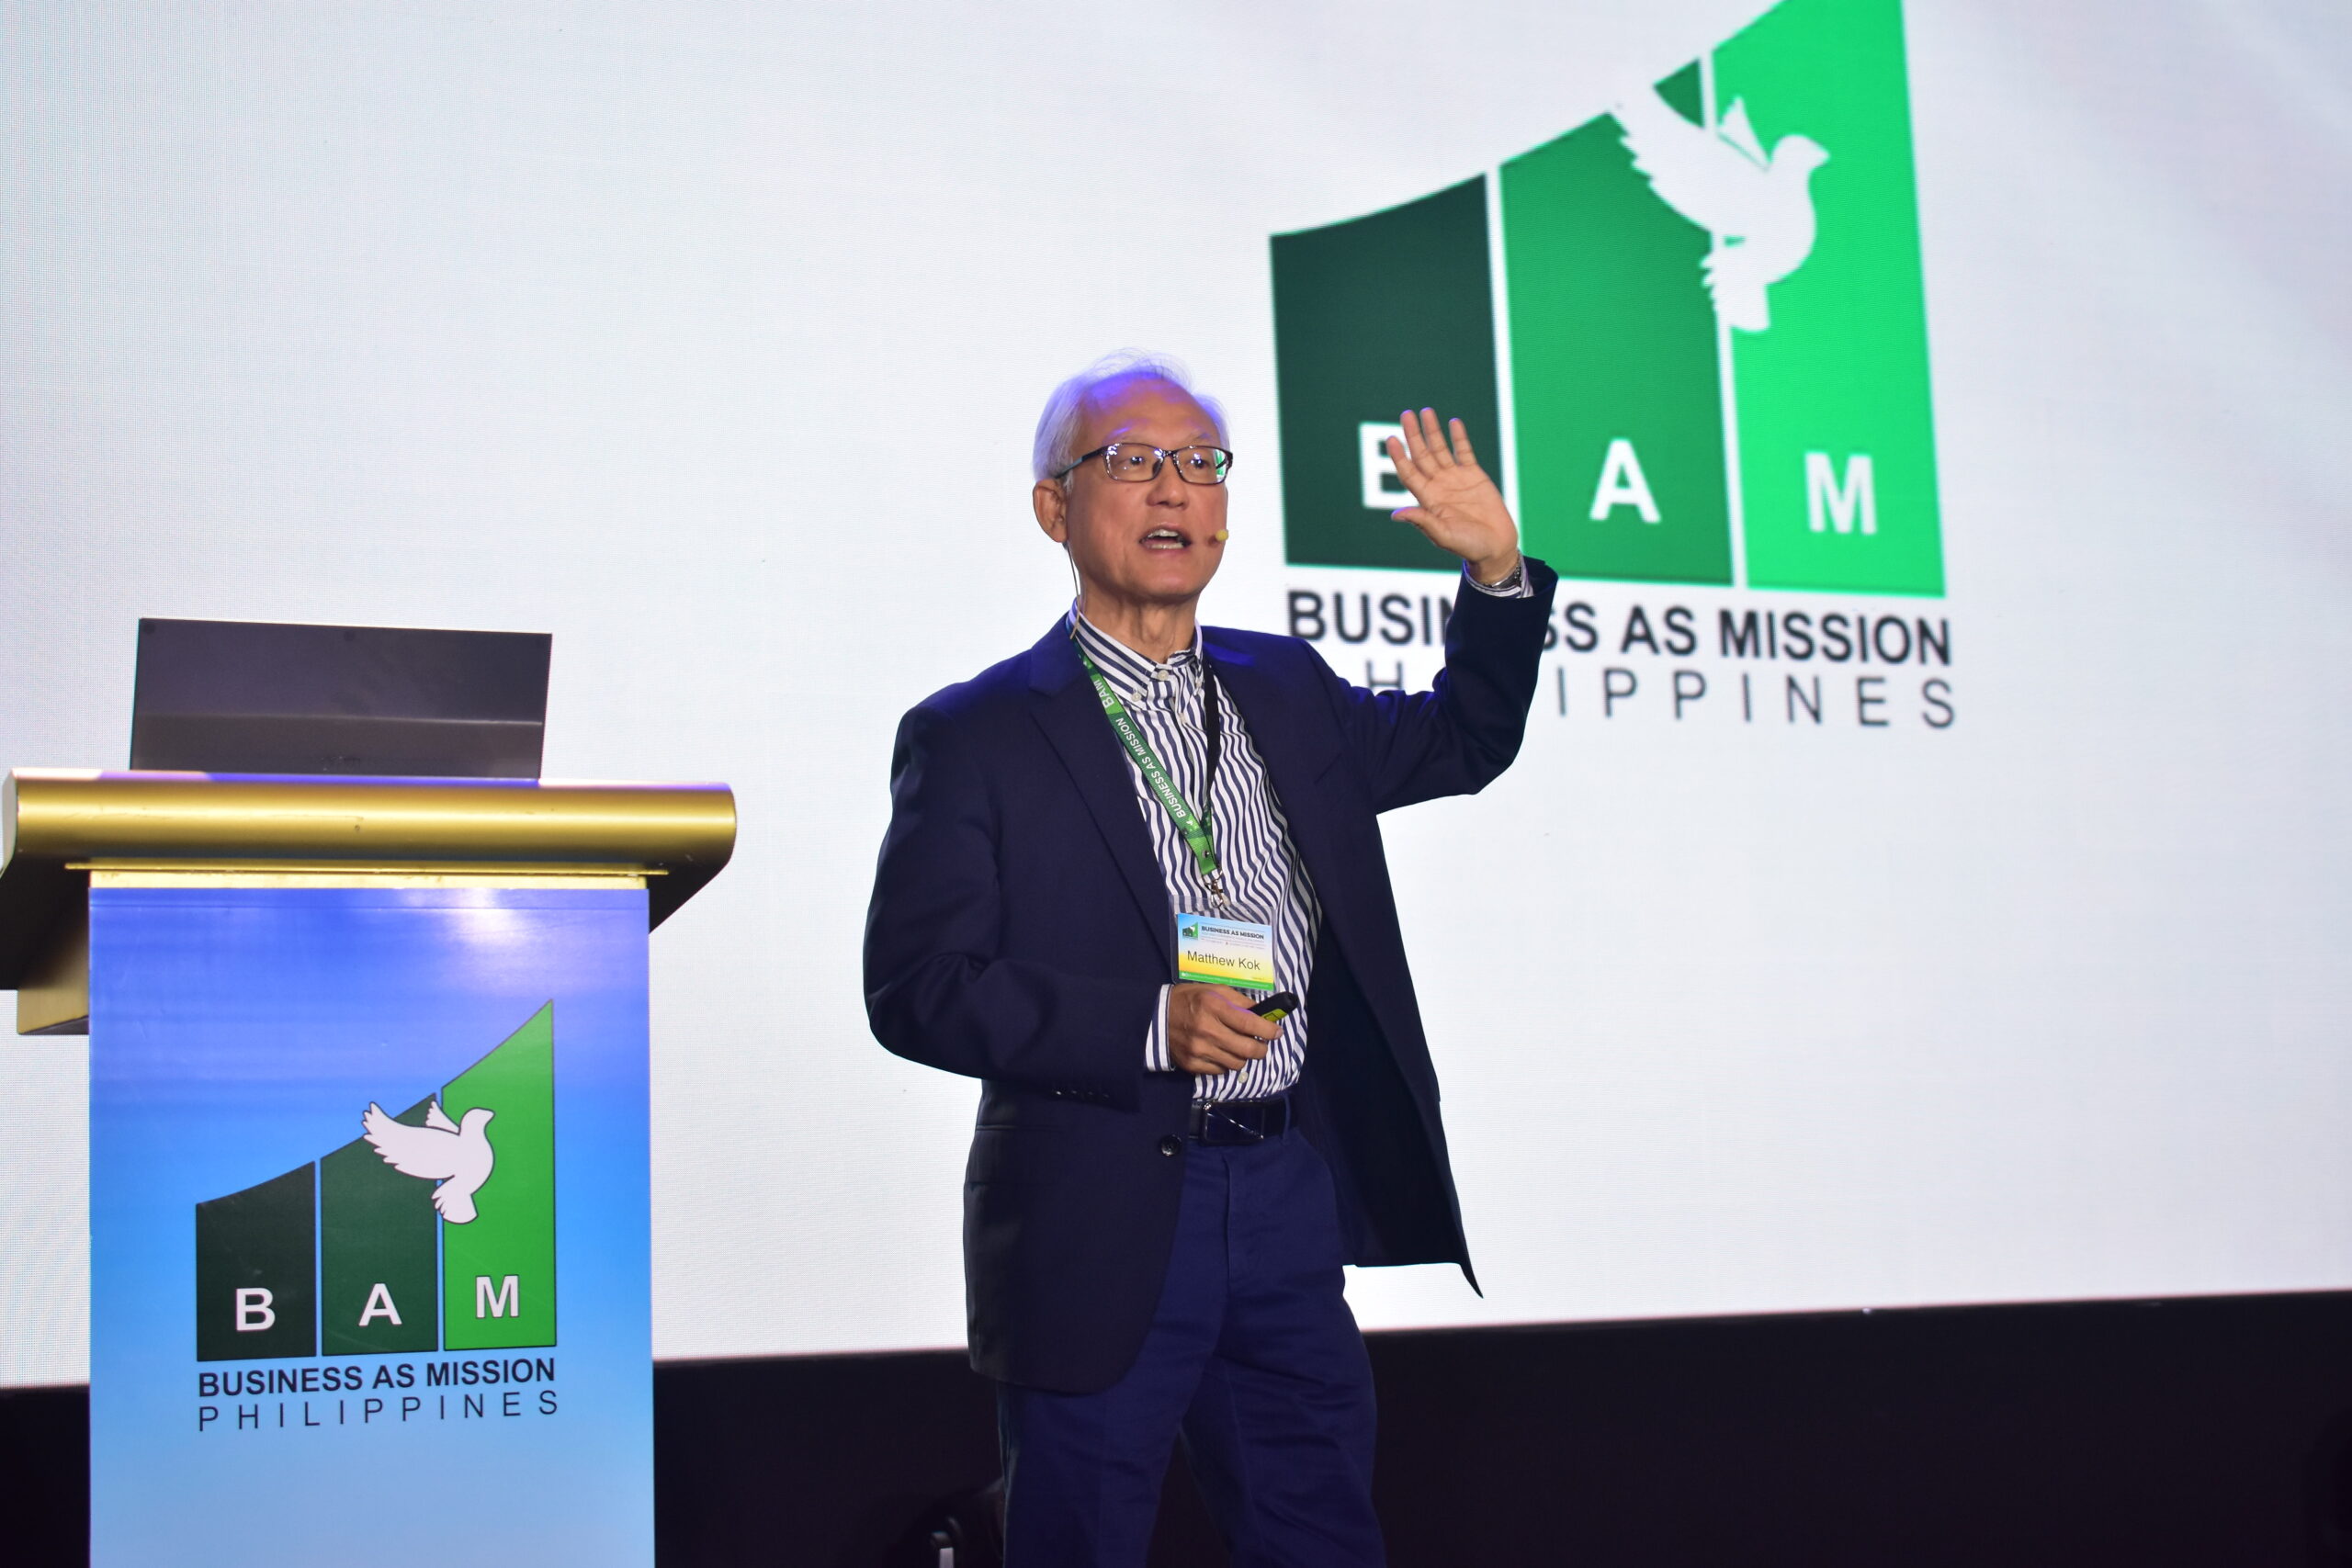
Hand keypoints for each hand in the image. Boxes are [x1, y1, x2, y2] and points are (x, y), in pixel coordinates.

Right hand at [1166, 984, 1277, 1075]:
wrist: (1155, 1018)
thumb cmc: (1188, 1000)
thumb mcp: (1213, 990)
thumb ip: (1238, 1001)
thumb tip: (1262, 1013)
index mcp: (1213, 1007)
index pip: (1250, 1024)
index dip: (1268, 1030)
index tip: (1277, 1032)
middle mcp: (1207, 1030)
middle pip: (1247, 1050)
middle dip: (1261, 1049)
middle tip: (1261, 1045)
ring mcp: (1199, 1050)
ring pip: (1236, 1064)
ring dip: (1243, 1057)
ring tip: (1238, 1047)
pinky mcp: (1192, 1065)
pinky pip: (1220, 1071)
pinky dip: (1225, 1064)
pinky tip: (1221, 1053)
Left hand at [1385, 407, 1520, 583]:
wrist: (1495, 546)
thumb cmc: (1467, 546)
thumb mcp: (1442, 535)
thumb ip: (1422, 521)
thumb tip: (1395, 515)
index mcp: (1428, 499)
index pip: (1409, 472)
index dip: (1400, 456)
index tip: (1391, 439)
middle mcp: (1439, 485)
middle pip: (1422, 455)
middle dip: (1413, 435)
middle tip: (1406, 414)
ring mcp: (1456, 479)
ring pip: (1440, 449)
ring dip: (1433, 431)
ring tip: (1426, 411)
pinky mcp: (1475, 476)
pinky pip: (1465, 452)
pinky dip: (1459, 438)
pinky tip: (1453, 423)